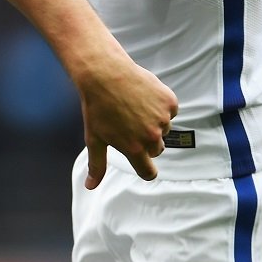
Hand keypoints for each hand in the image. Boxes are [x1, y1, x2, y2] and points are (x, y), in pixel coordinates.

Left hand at [77, 58, 176, 188]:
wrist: (104, 73)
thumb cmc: (96, 107)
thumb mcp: (94, 138)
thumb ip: (97, 165)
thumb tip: (91, 187)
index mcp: (134, 149)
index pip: (148, 172)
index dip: (144, 168)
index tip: (141, 162)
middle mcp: (152, 136)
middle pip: (156, 150)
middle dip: (146, 141)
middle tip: (129, 124)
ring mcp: (163, 119)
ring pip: (164, 129)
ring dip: (153, 122)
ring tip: (134, 107)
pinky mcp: (170, 102)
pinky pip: (170, 110)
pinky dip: (160, 105)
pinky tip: (143, 96)